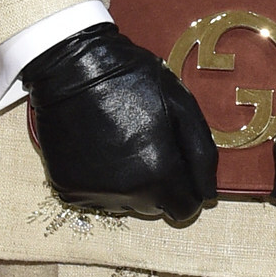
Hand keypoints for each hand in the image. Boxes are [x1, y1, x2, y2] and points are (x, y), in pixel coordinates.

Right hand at [22, 22, 217, 224]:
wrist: (71, 66)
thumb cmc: (133, 80)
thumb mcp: (182, 106)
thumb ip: (202, 154)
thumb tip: (209, 194)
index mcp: (159, 173)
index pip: (185, 210)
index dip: (186, 189)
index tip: (177, 164)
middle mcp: (126, 192)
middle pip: (155, 208)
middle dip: (158, 184)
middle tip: (146, 144)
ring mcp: (92, 192)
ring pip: (124, 203)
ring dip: (129, 183)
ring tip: (120, 141)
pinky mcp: (66, 188)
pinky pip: (94, 196)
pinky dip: (100, 179)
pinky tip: (98, 146)